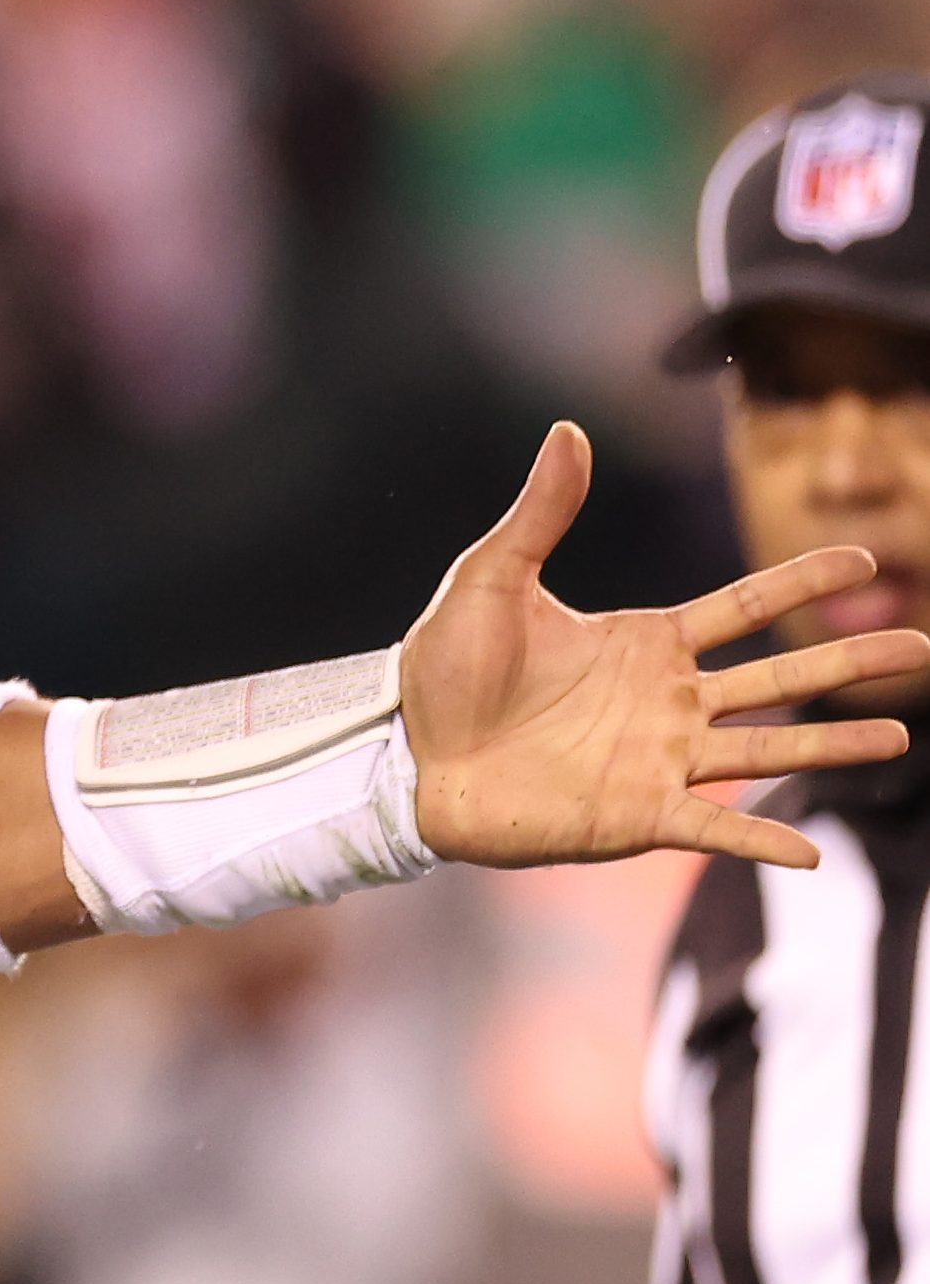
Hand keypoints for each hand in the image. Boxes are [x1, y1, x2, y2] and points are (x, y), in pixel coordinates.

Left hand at [406, 422, 929, 870]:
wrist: (404, 753)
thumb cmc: (442, 668)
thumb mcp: (491, 578)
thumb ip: (541, 513)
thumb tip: (567, 431)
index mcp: (643, 642)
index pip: (742, 607)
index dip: (799, 584)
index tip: (865, 563)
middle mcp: (667, 701)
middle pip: (780, 676)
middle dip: (849, 662)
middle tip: (921, 645)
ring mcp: (660, 759)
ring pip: (768, 749)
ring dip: (832, 744)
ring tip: (898, 736)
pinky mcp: (637, 815)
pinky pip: (713, 829)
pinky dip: (760, 840)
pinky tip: (811, 853)